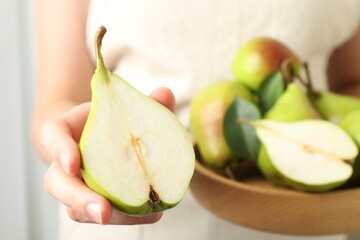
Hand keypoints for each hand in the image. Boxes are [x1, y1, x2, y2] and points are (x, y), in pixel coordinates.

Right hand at [40, 87, 175, 223]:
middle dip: (79, 199)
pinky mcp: (91, 201)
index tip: (73, 163)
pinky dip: (127, 216)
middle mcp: (64, 163)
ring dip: (109, 215)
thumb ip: (143, 102)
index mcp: (65, 131)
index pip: (53, 136)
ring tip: (145, 214)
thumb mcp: (122, 106)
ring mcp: (74, 185)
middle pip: (57, 184)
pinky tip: (155, 213)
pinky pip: (101, 214)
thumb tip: (166, 93)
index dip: (59, 149)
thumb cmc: (109, 120)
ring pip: (78, 208)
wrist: (98, 136)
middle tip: (102, 210)